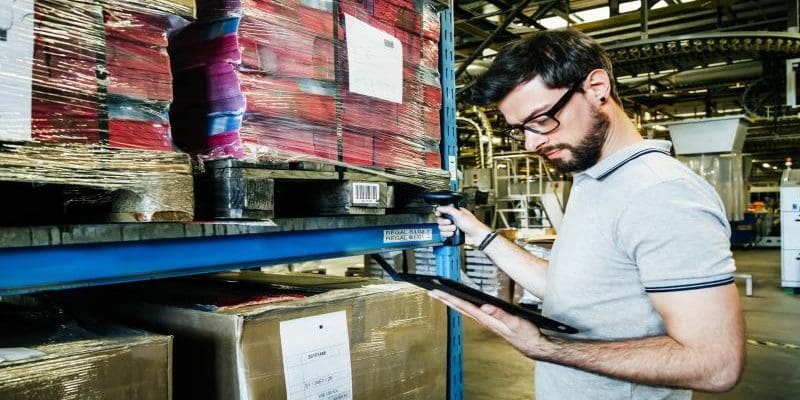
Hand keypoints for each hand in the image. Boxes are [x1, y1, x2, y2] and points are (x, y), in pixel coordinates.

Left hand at [428, 289, 550, 358]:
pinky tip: (461, 303)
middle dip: (445, 299)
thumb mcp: (514, 322)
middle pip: (459, 308)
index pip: (463, 306)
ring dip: (452, 302)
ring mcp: (485, 322)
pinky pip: (471, 312)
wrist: (532, 345)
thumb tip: (484, 307)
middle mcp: (483, 321)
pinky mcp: (489, 322)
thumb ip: (500, 314)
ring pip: (464, 310)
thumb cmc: (524, 334)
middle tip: (431, 292)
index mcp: (485, 319)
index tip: (437, 292)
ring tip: (441, 296)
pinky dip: (463, 306)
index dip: (449, 298)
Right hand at [435, 205, 491, 245]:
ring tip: (455, 229)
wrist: (476, 236)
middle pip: (440, 220)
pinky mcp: (451, 234)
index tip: (439, 215)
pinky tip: (453, 234)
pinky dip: (448, 234)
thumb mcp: (460, 214)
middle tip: (451, 222)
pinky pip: (443, 234)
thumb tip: (439, 207)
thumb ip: (448, 209)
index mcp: (454, 212)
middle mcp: (453, 219)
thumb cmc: (472, 224)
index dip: (439, 213)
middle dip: (445, 223)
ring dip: (448, 229)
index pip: (442, 211)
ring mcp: (452, 227)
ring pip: (441, 228)